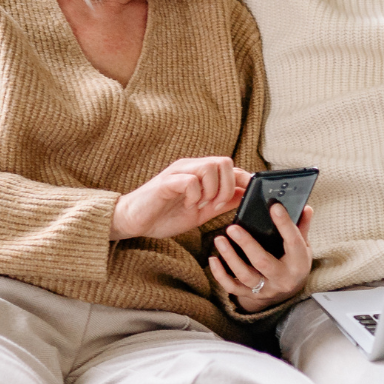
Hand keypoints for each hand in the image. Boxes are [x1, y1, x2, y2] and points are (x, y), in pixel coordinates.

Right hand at [112, 158, 250, 240]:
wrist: (134, 221)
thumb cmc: (164, 215)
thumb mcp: (201, 212)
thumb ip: (222, 202)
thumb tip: (245, 196)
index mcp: (200, 173)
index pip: (231, 167)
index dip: (244, 180)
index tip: (249, 196)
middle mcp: (191, 167)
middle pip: (225, 162)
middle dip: (227, 188)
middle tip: (215, 206)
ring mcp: (178, 172)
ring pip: (210, 167)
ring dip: (211, 191)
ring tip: (200, 206)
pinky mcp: (166, 182)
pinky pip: (191, 180)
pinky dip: (195, 196)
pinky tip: (187, 206)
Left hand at [211, 203, 312, 313]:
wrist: (288, 292)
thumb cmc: (294, 262)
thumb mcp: (302, 247)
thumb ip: (301, 228)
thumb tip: (306, 207)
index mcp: (299, 264)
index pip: (293, 242)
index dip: (284, 224)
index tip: (274, 206)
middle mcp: (283, 279)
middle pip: (263, 262)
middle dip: (247, 244)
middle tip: (232, 228)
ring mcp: (266, 289)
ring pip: (245, 275)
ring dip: (230, 257)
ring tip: (219, 239)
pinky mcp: (251, 295)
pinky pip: (232, 287)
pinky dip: (220, 275)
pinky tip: (213, 259)